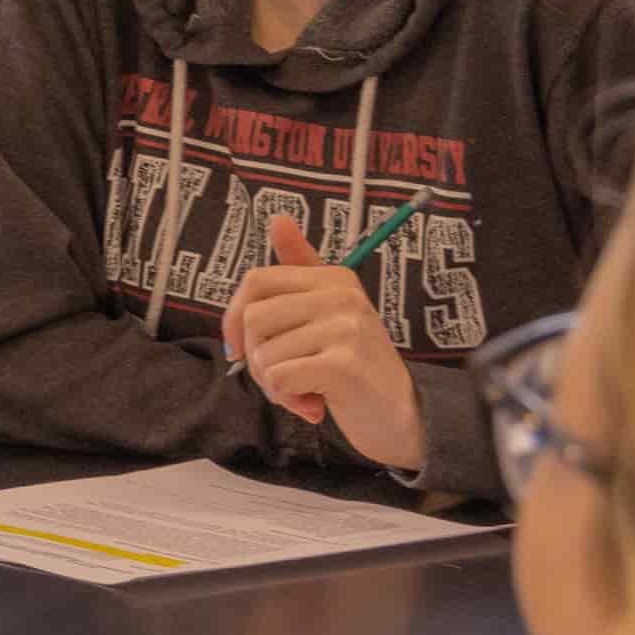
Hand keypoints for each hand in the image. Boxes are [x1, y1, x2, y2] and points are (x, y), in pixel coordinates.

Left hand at [227, 261, 420, 474]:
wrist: (400, 416)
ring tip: (305, 390)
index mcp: (334, 278)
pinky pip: (279, 377)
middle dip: (255, 357)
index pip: (256, 281)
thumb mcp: (328, 313)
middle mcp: (341, 295)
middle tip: (282, 377)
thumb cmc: (354, 366)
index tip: (241, 347)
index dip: (234, 317)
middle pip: (253, 318)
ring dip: (273, 384)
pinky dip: (287, 398)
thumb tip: (278, 218)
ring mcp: (345, 327)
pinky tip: (314, 404)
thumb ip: (301, 270)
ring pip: (263, 353)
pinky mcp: (343, 363)